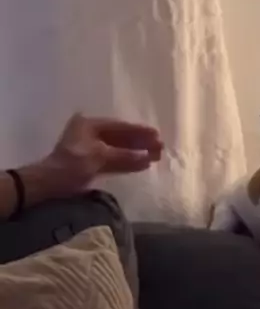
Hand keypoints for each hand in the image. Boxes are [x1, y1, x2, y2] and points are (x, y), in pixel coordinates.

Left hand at [43, 113, 162, 195]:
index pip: (120, 126)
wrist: (50, 184)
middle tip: (160, 147)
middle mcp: (91, 133)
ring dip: (136, 152)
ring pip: (119, 148)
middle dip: (140, 142)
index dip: (140, 132)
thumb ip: (125, 156)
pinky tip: (142, 164)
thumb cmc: (72, 165)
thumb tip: (148, 157)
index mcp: (89, 124)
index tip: (157, 136)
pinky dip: (127, 161)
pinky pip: (114, 159)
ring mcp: (91, 148)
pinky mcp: (92, 162)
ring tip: (155, 156)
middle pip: (121, 137)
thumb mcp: (99, 157)